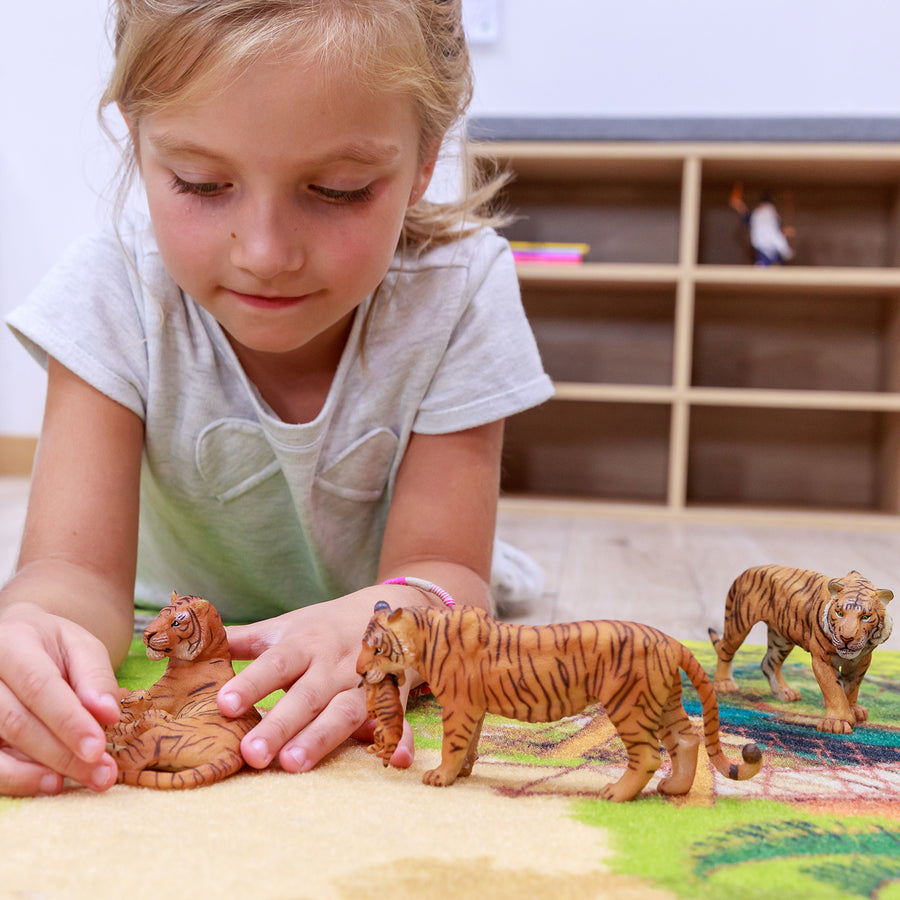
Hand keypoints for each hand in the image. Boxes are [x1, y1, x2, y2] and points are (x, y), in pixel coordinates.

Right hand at [0, 603, 121, 795]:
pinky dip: (20, 779)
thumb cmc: (50, 646)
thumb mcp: (80, 646)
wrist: (13, 643)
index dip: (69, 721)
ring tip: (83, 780)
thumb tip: (108, 714)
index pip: (38, 687)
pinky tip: (51, 782)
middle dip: (63, 754)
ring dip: (42, 772)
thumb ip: (94, 676)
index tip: (98, 748)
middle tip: (103, 775)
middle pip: (17, 722)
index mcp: (12, 645)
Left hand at [218, 588, 414, 772]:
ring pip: (345, 711)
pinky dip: (398, 739)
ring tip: (293, 764)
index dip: (252, 682)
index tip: (225, 704)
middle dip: (280, 724)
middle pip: (306, 695)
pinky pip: (398, 720)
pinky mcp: (392, 698)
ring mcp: (364, 682)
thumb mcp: (284, 627)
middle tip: (251, 754)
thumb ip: (240, 640)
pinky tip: (396, 761)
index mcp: (304, 644)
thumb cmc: (322, 627)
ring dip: (323, 737)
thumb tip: (187, 640)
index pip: (275, 663)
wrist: (390, 611)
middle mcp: (333, 664)